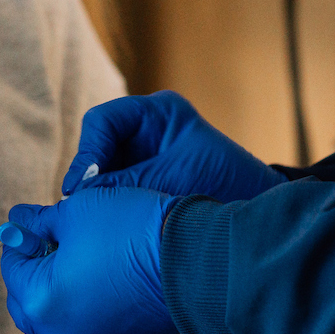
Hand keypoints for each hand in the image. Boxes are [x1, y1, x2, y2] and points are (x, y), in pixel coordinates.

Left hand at [0, 188, 176, 333]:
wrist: (195, 260)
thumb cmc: (133, 230)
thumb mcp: (76, 211)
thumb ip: (39, 222)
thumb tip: (17, 224)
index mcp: (41, 302)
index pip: (12, 268)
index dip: (23, 240)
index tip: (37, 222)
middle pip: (28, 302)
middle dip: (34, 272)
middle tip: (55, 241)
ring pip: (58, 317)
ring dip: (60, 290)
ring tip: (83, 257)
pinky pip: (89, 325)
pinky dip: (87, 304)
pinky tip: (108, 275)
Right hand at [62, 91, 283, 202]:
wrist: (256, 213)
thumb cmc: (228, 184)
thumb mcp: (174, 179)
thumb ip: (127, 182)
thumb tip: (78, 194)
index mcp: (160, 112)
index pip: (104, 121)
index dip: (88, 152)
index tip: (82, 186)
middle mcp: (148, 130)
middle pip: (99, 146)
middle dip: (90, 176)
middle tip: (81, 207)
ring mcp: (146, 155)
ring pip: (104, 171)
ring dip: (98, 193)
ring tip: (94, 217)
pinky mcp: (146, 181)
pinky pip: (117, 189)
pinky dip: (111, 204)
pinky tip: (108, 221)